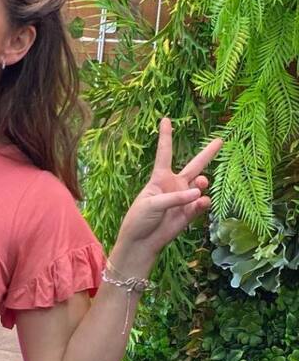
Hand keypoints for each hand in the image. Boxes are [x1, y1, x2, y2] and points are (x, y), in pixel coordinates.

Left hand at [113, 118, 222, 274]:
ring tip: (202, 184)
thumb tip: (198, 193)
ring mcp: (184, 198)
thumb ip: (175, 197)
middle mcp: (174, 185)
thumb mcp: (152, 204)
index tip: (165, 119)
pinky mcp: (190, 213)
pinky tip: (201, 202)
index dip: (165, 136)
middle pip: (194, 165)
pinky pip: (201, 204)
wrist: (142, 241)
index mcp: (159, 178)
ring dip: (203, 183)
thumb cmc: (139, 218)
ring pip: (201, 184)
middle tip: (221, 139)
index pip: (165, 153)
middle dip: (207, 153)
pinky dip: (203, 203)